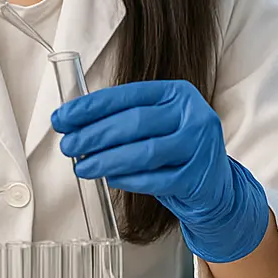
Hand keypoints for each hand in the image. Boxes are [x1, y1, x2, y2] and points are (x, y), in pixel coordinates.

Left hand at [51, 80, 269, 263]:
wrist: (214, 184)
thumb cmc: (175, 148)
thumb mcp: (157, 123)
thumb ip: (123, 118)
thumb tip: (73, 123)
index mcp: (178, 93)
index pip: (127, 95)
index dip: (91, 107)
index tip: (63, 118)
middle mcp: (193, 115)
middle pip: (134, 123)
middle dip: (94, 135)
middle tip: (68, 145)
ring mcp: (200, 147)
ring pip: (144, 152)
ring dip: (106, 160)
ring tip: (81, 167)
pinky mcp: (197, 178)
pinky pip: (155, 180)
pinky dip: (128, 180)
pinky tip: (110, 179)